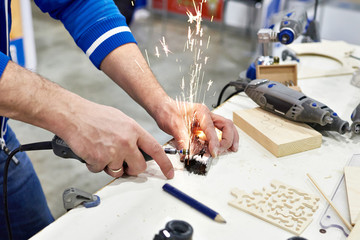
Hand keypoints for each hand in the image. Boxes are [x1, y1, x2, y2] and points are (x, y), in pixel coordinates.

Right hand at [59, 101, 173, 178]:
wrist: (74, 115)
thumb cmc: (95, 116)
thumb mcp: (121, 120)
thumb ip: (133, 135)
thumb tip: (140, 149)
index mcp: (134, 130)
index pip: (155, 150)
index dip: (164, 163)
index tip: (168, 173)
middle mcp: (126, 141)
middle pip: (139, 167)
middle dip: (133, 169)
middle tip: (124, 163)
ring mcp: (113, 151)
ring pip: (119, 171)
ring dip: (111, 166)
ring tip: (102, 151)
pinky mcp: (99, 160)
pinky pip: (101, 171)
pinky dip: (95, 165)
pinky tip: (92, 152)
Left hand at [153, 99, 238, 156]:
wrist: (163, 108)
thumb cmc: (168, 112)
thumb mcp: (173, 126)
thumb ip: (182, 139)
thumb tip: (187, 154)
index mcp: (201, 112)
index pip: (212, 128)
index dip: (215, 142)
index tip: (214, 153)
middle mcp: (207, 116)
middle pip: (227, 125)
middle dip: (229, 139)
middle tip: (223, 151)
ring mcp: (207, 121)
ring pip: (226, 128)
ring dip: (230, 139)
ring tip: (231, 150)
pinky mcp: (204, 128)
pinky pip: (219, 133)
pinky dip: (223, 140)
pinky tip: (222, 148)